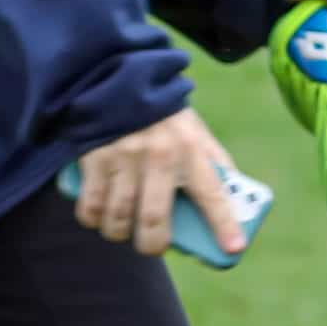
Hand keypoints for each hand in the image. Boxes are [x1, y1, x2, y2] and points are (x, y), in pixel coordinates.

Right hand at [72, 105, 240, 255]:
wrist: (118, 77)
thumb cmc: (163, 115)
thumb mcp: (196, 131)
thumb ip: (214, 162)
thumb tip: (235, 200)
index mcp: (190, 149)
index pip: (212, 194)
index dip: (224, 224)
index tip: (233, 248)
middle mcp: (159, 155)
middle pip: (154, 220)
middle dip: (153, 245)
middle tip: (153, 246)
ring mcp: (124, 157)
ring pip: (119, 217)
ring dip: (119, 233)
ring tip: (122, 230)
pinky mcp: (95, 157)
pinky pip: (91, 205)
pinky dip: (94, 219)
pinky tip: (98, 217)